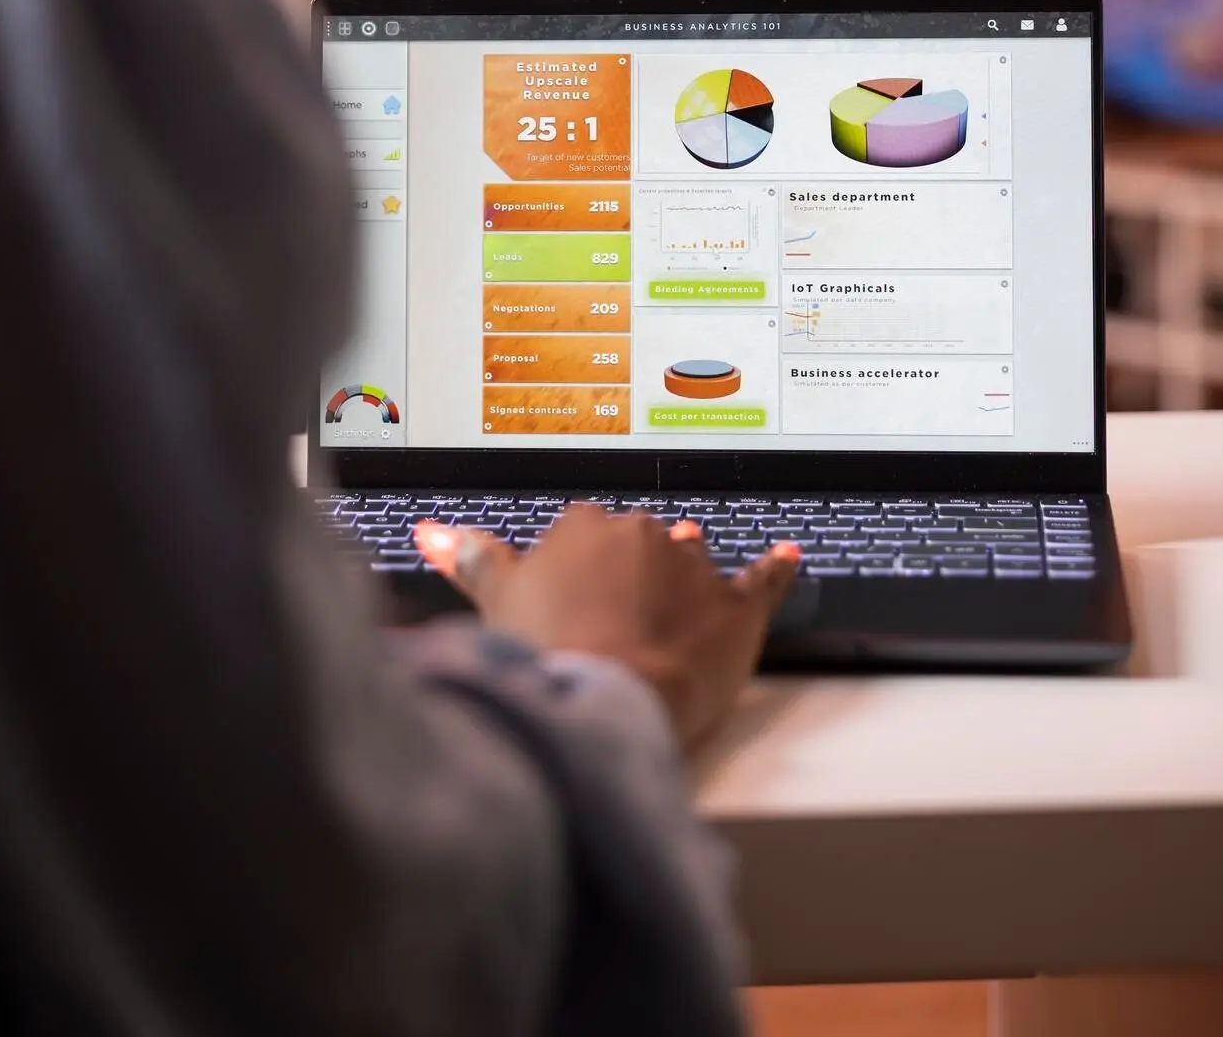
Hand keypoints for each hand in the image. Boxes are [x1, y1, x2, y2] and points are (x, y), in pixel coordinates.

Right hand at [414, 505, 798, 751]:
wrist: (608, 698)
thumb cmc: (547, 655)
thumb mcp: (494, 603)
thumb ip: (469, 557)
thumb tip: (433, 530)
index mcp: (585, 526)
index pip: (586, 535)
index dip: (581, 575)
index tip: (575, 604)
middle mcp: (642, 533)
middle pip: (639, 546)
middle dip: (631, 578)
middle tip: (612, 626)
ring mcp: (692, 567)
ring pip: (691, 560)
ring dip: (684, 580)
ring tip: (674, 612)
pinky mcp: (736, 606)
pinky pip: (763, 578)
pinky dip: (775, 568)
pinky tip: (789, 556)